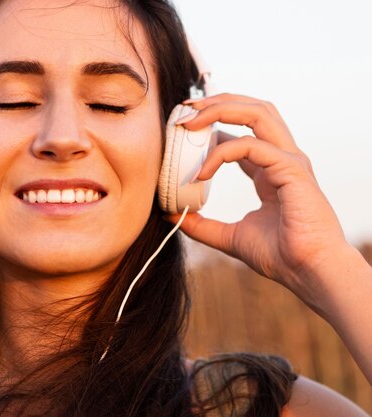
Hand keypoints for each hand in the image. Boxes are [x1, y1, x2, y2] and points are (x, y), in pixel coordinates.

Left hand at [169, 93, 348, 300]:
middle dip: (217, 102)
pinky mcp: (291, 169)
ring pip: (257, 113)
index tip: (181, 131)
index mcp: (270, 170)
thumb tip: (170, 215)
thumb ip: (201, 225)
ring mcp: (289, 160)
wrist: (308, 273)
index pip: (241, 132)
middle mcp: (282, 158)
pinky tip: (201, 172)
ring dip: (221, 109)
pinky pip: (252, 146)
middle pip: (252, 109)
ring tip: (190, 121)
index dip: (212, 126)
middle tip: (184, 110)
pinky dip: (222, 153)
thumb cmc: (279, 256)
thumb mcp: (229, 237)